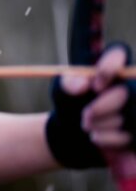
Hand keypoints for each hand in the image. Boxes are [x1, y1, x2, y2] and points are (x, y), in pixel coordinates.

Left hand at [46, 43, 134, 167]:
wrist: (73, 132)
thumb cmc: (70, 103)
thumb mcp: (61, 91)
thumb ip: (67, 83)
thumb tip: (83, 84)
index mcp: (111, 65)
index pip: (119, 51)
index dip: (109, 67)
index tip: (95, 85)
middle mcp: (130, 83)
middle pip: (130, 90)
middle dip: (104, 106)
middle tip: (86, 115)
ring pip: (131, 116)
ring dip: (103, 123)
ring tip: (87, 125)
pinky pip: (132, 136)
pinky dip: (110, 139)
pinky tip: (97, 137)